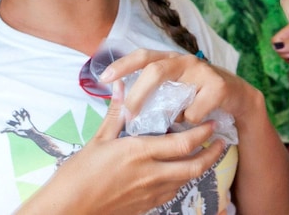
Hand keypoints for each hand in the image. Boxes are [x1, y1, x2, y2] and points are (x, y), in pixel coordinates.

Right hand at [18, 80, 225, 213]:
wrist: (67, 210)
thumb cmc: (78, 175)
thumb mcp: (98, 140)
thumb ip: (116, 114)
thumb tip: (121, 86)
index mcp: (139, 153)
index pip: (183, 143)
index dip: (202, 133)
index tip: (211, 123)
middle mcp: (150, 174)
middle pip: (194, 166)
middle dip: (212, 153)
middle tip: (221, 141)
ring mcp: (150, 193)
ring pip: (186, 180)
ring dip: (199, 167)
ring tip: (205, 154)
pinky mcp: (146, 206)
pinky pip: (173, 192)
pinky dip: (182, 180)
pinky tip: (181, 172)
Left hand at [100, 49, 260, 125]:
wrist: (237, 99)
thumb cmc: (198, 97)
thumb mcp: (173, 92)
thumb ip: (151, 93)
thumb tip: (119, 103)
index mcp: (170, 60)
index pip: (143, 56)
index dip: (122, 65)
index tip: (103, 78)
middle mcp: (185, 61)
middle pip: (156, 70)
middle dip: (138, 94)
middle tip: (128, 115)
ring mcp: (203, 72)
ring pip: (176, 95)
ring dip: (171, 115)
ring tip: (174, 123)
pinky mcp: (219, 87)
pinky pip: (194, 113)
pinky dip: (190, 123)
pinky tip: (198, 121)